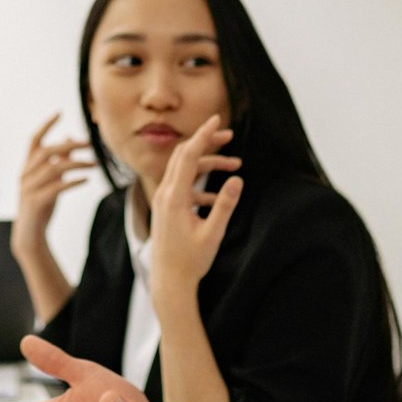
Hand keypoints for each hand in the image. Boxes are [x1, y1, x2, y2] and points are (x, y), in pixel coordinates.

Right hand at [11, 114, 94, 257]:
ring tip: (95, 164)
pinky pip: (57, 187)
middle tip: (90, 144)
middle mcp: (26, 175)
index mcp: (27, 167)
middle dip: (69, 145)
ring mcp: (30, 188)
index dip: (46, 125)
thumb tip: (70, 138)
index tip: (60, 112)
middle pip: (46, 152)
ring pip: (53, 169)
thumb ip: (58, 160)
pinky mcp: (37, 202)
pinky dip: (73, 181)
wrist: (30, 234)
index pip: (34, 140)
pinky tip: (86, 179)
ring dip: (76, 163)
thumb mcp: (49, 179)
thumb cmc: (41, 204)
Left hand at [147, 116, 242, 303]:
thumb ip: (224, 206)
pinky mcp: (167, 208)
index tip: (217, 119)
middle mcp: (165, 194)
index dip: (203, 135)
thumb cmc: (191, 261)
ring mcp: (164, 201)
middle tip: (229, 134)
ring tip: (236, 164)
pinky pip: (184, 185)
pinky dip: (202, 184)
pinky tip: (220, 195)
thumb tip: (237, 180)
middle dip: (206, 142)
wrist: (169, 282)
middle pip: (184, 156)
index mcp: (174, 197)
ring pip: (185, 170)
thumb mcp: (212, 234)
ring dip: (209, 164)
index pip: (189, 156)